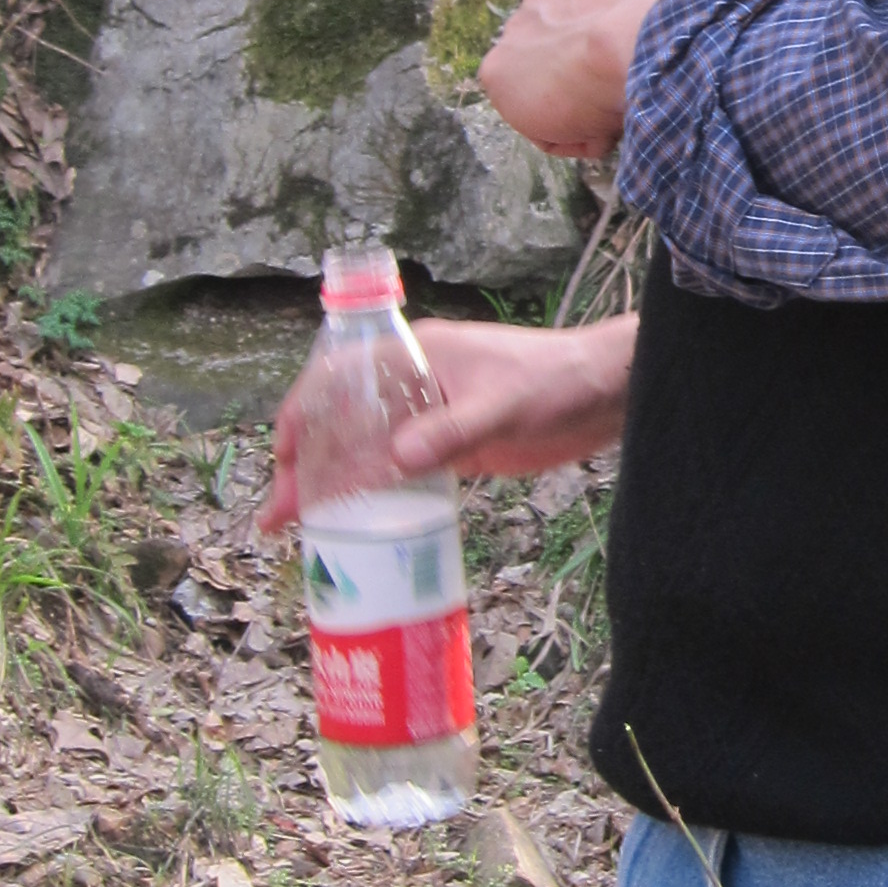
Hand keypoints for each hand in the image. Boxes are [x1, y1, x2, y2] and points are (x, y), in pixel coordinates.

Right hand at [262, 316, 636, 529]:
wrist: (607, 392)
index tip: (285, 458)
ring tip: (300, 530)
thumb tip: (396, 460)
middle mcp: (414, 385)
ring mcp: (431, 418)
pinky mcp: (454, 448)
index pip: (338, 378)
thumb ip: (452, 431)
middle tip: (280, 514)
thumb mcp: (503, 405)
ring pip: (367, 452)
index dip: (304, 415)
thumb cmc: (556, 379)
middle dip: (308, 466)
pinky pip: (400, 474)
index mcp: (415, 356)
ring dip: (334, 487)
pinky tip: (356, 528)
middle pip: (344, 423)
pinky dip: (374, 497)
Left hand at [476, 0, 711, 158]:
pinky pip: (538, 119)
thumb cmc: (681, 3)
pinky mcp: (499, 74)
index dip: (615, 29)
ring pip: (548, 77)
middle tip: (627, 81)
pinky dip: (569, 132)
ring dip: (577, 95)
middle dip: (587, 59)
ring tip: (616, 107)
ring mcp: (517, 29)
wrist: (653, 37)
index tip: (638, 48)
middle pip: (562, 35)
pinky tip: (602, 129)